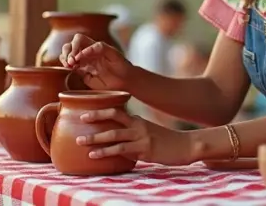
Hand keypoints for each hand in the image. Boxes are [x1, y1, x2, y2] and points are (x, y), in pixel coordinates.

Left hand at [59, 34, 133, 90]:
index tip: (65, 67)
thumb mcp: (90, 80)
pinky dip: (87, 50)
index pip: (68, 52)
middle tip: (68, 63)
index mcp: (83, 59)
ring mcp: (97, 50)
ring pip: (80, 39)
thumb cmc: (110, 84)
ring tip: (73, 60)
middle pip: (71, 43)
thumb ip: (80, 73)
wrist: (126, 85)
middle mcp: (88, 52)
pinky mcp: (108, 50)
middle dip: (66, 51)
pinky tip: (82, 57)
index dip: (63, 57)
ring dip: (74, 47)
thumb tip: (69, 67)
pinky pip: (96, 45)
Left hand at [75, 106, 193, 165]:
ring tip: (80, 141)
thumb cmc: (167, 141)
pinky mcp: (144, 149)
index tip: (85, 112)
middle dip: (94, 117)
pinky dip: (106, 152)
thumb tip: (117, 144)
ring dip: (95, 138)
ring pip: (114, 135)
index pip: (116, 110)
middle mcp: (138, 125)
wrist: (187, 146)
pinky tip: (94, 156)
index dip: (100, 110)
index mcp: (138, 120)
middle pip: (113, 116)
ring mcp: (141, 137)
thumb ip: (133, 135)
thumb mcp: (149, 133)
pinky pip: (121, 150)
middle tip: (79, 118)